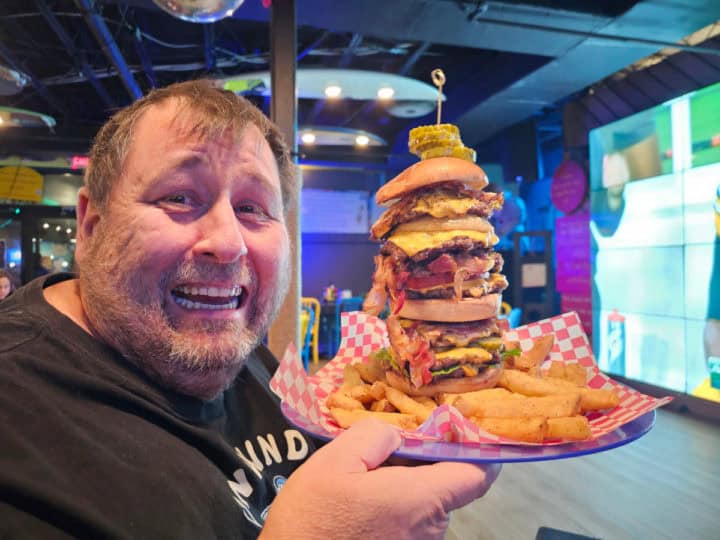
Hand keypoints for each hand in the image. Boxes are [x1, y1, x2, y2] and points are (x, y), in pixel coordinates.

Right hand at [261, 419, 500, 538]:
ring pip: (427, 504)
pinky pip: (412, 523)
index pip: (477, 475)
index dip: (478, 449)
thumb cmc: (312, 518)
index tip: (461, 429)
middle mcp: (431, 530)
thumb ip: (376, 436)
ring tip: (366, 477)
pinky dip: (396, 506)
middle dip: (424, 463)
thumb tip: (399, 434)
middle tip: (388, 449)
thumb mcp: (334, 461)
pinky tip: (363, 503)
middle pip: (447, 485)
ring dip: (406, 485)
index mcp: (420, 500)